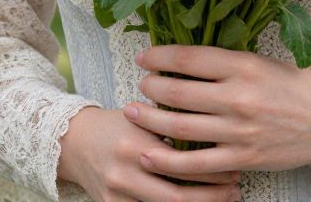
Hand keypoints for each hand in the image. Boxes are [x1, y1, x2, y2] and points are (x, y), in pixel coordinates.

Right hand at [57, 105, 242, 201]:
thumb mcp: (142, 116)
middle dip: (211, 196)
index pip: (182, 162)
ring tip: (224, 201)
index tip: (234, 165)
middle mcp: (126, 172)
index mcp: (137, 142)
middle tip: (235, 188)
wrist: (75, 142)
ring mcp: (117, 195)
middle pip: (177, 197)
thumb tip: (215, 130)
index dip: (212, 168)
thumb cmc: (117, 124)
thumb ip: (171, 124)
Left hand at [123, 45, 310, 180]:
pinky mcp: (240, 160)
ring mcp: (238, 131)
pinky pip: (195, 163)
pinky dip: (166, 158)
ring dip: (150, 119)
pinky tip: (148, 151)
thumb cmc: (292, 85)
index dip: (160, 57)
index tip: (144, 57)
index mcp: (243, 66)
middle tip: (141, 83)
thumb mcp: (260, 61)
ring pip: (180, 126)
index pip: (190, 58)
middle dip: (151, 87)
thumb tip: (182, 59)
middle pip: (178, 92)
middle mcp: (238, 97)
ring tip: (133, 112)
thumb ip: (224, 62)